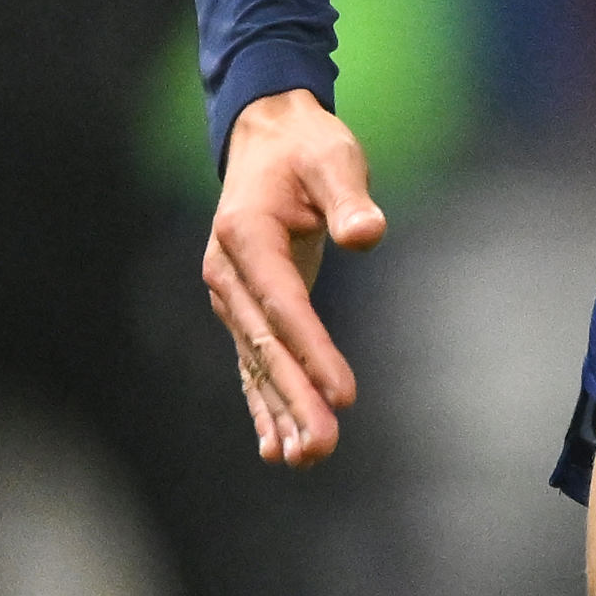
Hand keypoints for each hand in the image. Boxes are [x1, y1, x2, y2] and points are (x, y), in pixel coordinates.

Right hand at [202, 89, 386, 467]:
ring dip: (280, 412)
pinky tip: (276, 447)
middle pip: (266, 345)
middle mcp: (227, 272)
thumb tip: (367, 234)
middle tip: (324, 446)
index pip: (284, 305)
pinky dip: (264, 405)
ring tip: (305, 459)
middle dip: (296, 399)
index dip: (313, 351)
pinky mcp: (245, 308)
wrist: (267, 137)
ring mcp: (231, 295)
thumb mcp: (334, 158)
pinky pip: (252, 364)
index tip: (344, 394)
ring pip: (257, 363)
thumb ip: (349, 197)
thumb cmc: (307, 147)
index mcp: (245, 235)